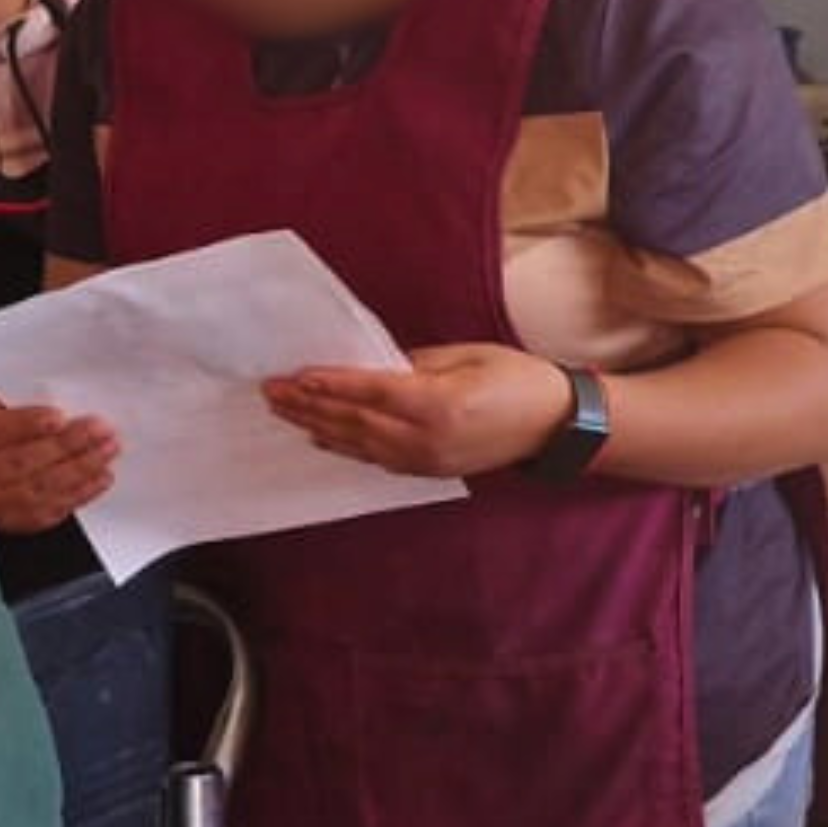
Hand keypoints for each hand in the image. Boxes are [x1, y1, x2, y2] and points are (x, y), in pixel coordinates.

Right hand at [0, 395, 121, 532]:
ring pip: (40, 489)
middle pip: (22, 461)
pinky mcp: (14, 521)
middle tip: (100, 430)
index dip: (27, 425)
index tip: (59, 417)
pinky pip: (51, 510)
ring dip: (81, 469)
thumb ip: (14, 403)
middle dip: (67, 445)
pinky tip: (100, 477)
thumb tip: (57, 396)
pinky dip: (80, 493)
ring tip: (107, 450)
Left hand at [263, 346, 575, 480]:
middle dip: (308, 406)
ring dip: (316, 426)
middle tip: (270, 391)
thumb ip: (414, 362)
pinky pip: (375, 459)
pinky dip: (344, 446)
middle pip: (353, 422)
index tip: (294, 375)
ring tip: (283, 411)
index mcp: (436, 404)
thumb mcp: (466, 356)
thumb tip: (371, 363)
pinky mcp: (428, 470)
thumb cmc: (517, 378)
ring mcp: (425, 460)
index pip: (368, 392)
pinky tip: (321, 437)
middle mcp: (425, 439)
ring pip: (358, 444)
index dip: (328, 384)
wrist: (557, 425)